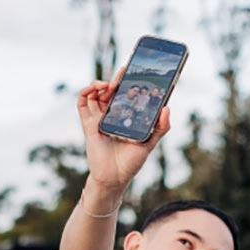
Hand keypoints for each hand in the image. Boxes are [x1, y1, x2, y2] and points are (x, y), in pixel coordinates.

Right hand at [77, 66, 170, 191]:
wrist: (115, 178)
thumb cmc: (131, 162)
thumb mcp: (151, 143)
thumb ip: (161, 127)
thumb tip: (166, 107)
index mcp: (124, 118)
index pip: (125, 95)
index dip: (128, 82)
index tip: (134, 70)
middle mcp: (111, 116)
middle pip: (110, 92)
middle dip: (116, 80)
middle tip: (125, 72)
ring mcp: (98, 119)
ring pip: (95, 94)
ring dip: (99, 84)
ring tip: (109, 84)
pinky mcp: (88, 125)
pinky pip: (82, 104)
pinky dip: (86, 92)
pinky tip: (96, 88)